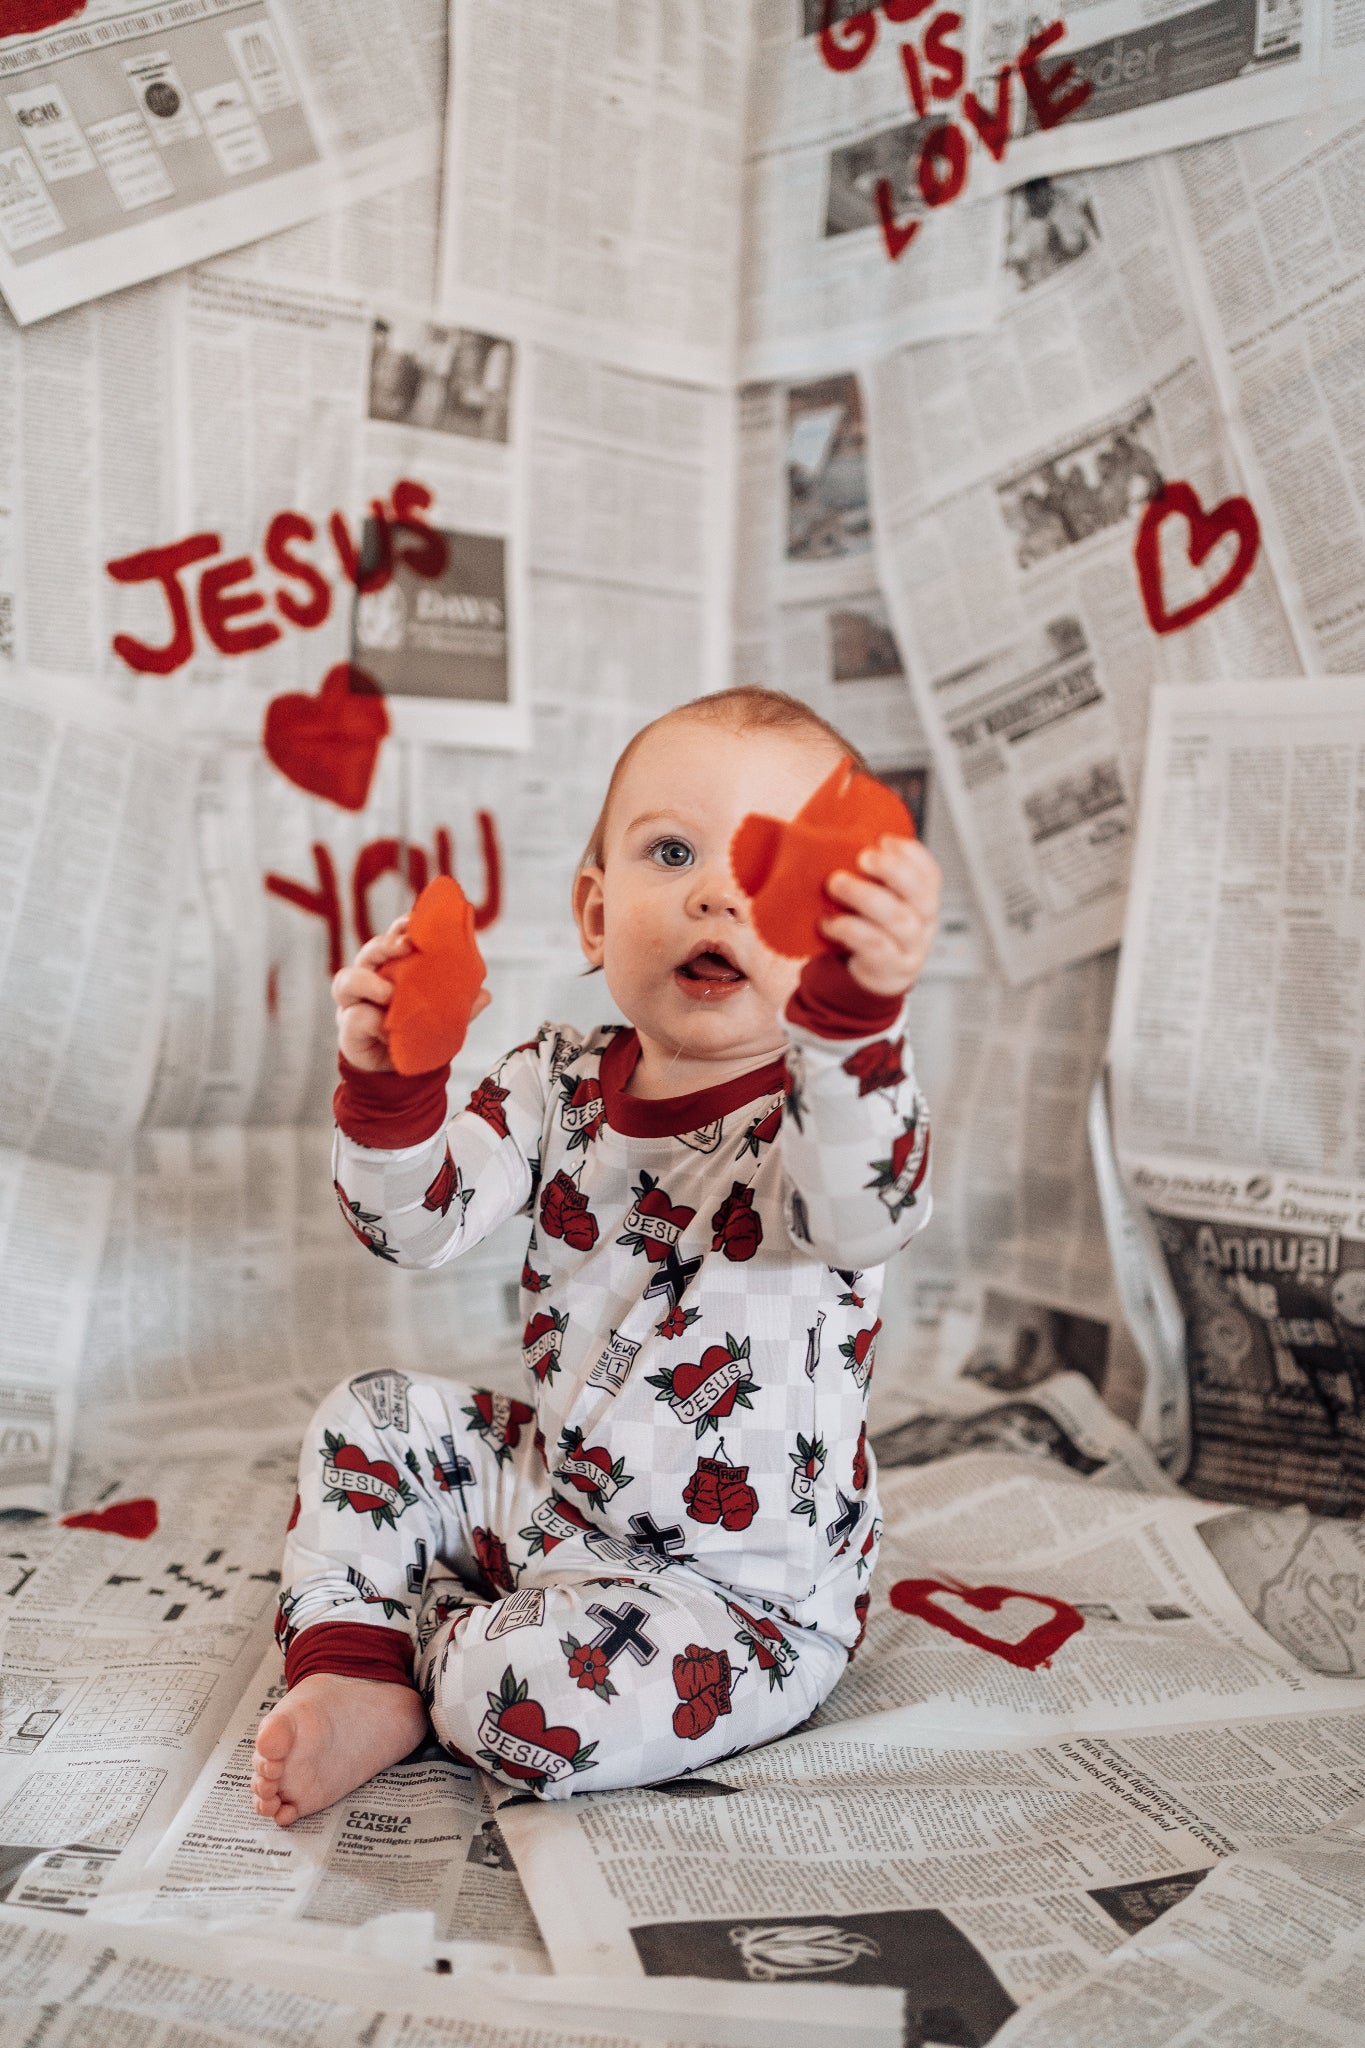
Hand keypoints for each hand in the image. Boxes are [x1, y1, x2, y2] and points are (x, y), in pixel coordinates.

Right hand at [332, 915, 491, 1071]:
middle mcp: (368, 982)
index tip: (413, 922)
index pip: (391, 941)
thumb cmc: (418, 1035)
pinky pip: (352, 1019)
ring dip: (368, 981)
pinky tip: (384, 1028)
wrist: (400, 1073)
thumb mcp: (442, 1019)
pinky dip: (369, 1021)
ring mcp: (353, 1004)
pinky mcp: (348, 1030)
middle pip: (367, 954)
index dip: (399, 928)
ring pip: (346, 980)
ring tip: (389, 993)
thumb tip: (485, 995)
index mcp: (391, 972)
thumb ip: (460, 1008)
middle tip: (404, 947)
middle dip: (383, 945)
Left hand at [820, 837, 941, 996]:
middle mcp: (923, 923)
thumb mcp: (877, 900)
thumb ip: (868, 876)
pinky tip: (828, 922)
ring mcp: (910, 948)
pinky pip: (874, 946)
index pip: (930, 874)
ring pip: (896, 918)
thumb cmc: (869, 928)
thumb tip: (831, 836)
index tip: (884, 839)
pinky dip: (849, 929)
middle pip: (919, 893)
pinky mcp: (890, 969)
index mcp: (923, 901)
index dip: (911, 854)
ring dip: (864, 896)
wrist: (869, 977)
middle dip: (891, 870)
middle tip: (862, 857)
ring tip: (835, 883)